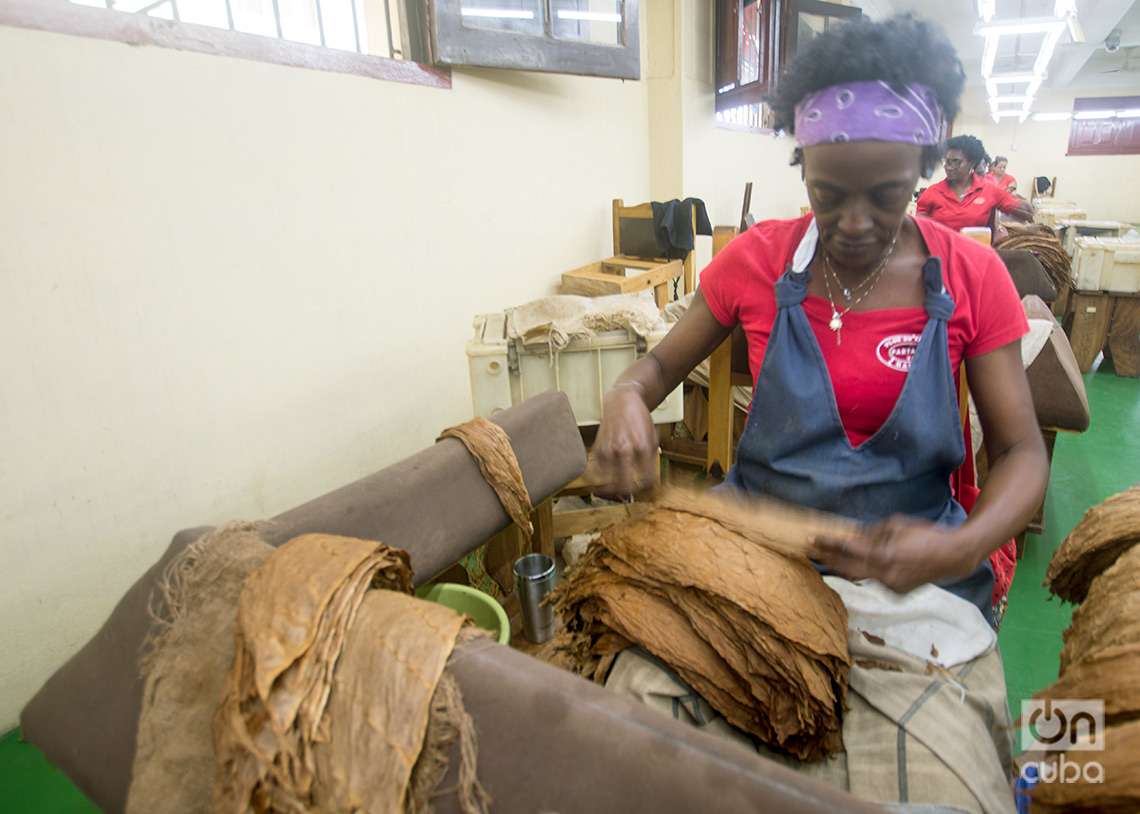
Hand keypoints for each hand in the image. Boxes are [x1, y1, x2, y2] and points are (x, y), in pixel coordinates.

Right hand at [588, 384, 658, 498]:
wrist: (623, 401)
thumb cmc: (640, 419)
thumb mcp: (653, 439)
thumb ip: (651, 460)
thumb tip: (645, 484)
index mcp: (643, 448)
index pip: (646, 481)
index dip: (647, 489)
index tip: (645, 489)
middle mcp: (625, 450)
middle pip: (625, 487)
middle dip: (628, 496)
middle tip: (629, 496)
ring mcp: (609, 450)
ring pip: (608, 484)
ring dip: (612, 492)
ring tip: (615, 493)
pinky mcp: (597, 449)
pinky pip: (596, 474)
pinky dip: (599, 481)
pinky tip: (604, 482)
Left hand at [812, 515, 977, 593]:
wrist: (952, 556)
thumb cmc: (924, 535)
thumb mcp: (896, 525)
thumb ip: (871, 533)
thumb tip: (851, 536)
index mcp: (885, 556)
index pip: (848, 550)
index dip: (828, 544)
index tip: (812, 539)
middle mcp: (886, 576)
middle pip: (847, 569)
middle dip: (828, 559)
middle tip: (811, 550)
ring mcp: (891, 587)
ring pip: (860, 576)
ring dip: (846, 566)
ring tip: (829, 555)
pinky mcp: (896, 593)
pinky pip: (875, 580)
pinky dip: (869, 571)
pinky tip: (869, 563)